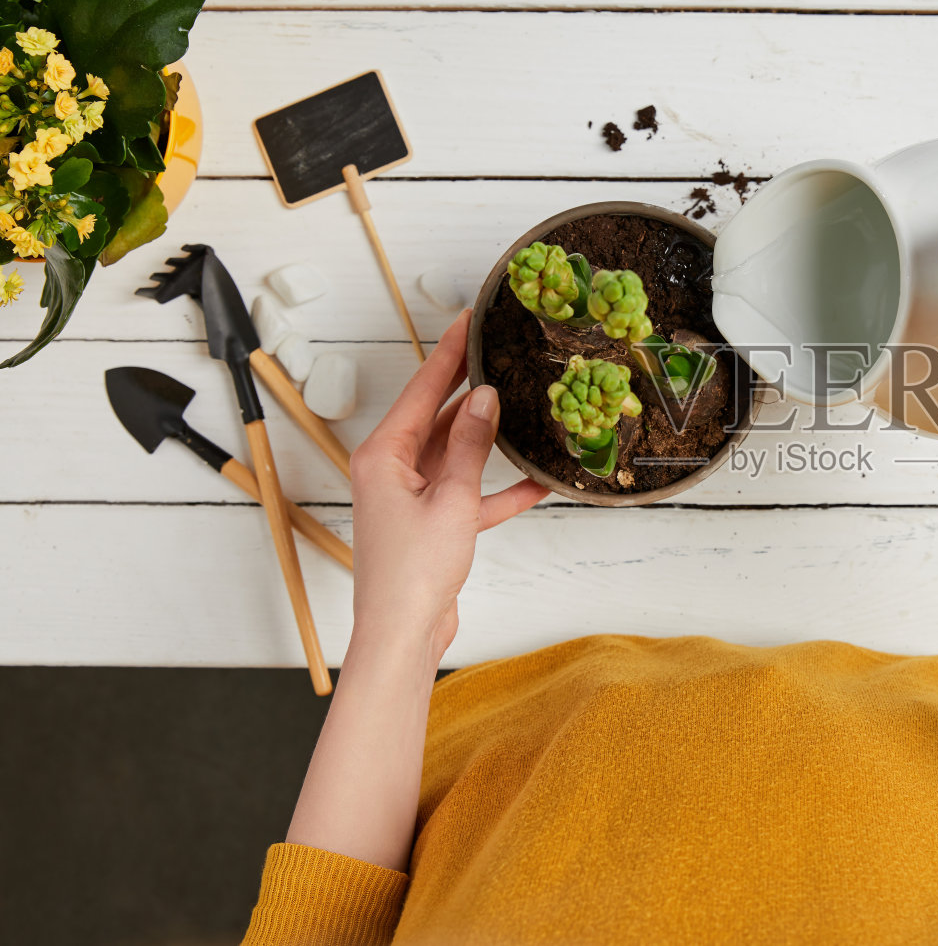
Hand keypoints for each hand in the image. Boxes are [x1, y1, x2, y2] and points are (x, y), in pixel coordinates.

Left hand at [348, 309, 546, 666]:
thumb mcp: (451, 499)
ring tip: (522, 411)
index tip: (469, 321)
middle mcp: (392, 469)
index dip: (449, 353)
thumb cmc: (413, 572)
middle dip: (471, 390)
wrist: (403, 633)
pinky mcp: (431, 523)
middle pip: (437, 417)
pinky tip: (536, 483)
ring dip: (489, 442)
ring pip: (455, 454)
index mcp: (383, 455)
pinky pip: (468, 494)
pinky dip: (497, 490)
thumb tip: (483, 396)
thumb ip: (470, 446)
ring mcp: (411, 496)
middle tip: (501, 355)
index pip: (421, 389)